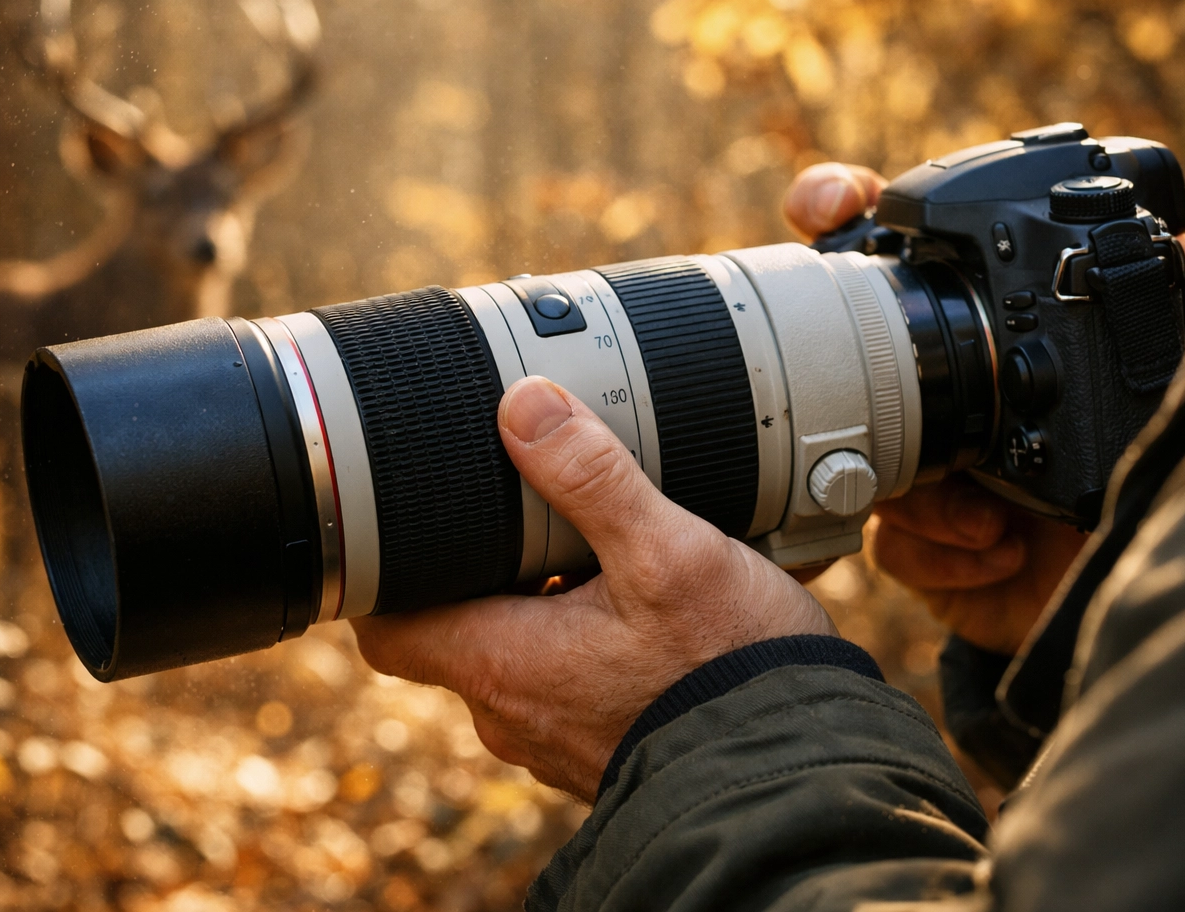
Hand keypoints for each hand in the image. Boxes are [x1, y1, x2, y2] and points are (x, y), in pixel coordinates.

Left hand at [351, 376, 834, 802]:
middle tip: (523, 512)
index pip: (386, 627)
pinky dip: (583, 643)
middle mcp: (513, 713)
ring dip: (539, 606)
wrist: (803, 778)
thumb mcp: (668, 552)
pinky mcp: (605, 748)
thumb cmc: (734, 673)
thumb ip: (593, 478)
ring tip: (596, 551)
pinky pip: (568, 685)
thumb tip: (524, 406)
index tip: (405, 525)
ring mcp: (557, 739)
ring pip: (515, 656)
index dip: (381, 576)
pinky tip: (640, 607)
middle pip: (454, 630)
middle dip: (480, 572)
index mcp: (501, 663)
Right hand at [783, 163, 1184, 654]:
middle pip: (842, 356)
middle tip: (878, 383)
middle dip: (836, 365)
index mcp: (995, 342)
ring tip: (993, 515)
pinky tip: (1004, 551)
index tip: (840, 204)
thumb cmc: (1165, 479)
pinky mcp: (922, 551)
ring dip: (923, 494)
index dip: (844, 213)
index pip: (900, 264)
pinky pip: (889, 543)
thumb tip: (1163, 236)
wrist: (1153, 590)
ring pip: (860, 461)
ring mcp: (924, 472)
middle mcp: (943, 397)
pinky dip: (941, 550)